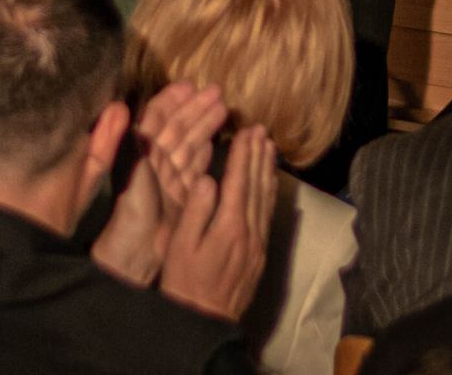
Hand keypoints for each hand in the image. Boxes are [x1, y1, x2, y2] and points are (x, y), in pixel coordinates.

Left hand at [91, 82, 227, 285]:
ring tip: (224, 109)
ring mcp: (169, 176)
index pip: (157, 117)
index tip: (189, 85)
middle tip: (218, 92)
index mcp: (141, 150)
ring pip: (189, 144)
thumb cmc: (131, 210)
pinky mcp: (181, 194)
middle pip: (178, 127)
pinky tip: (214, 142)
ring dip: (205, 126)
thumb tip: (119, 106)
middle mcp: (155, 159)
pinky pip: (194, 168)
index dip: (172, 100)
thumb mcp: (130, 172)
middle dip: (196, 108)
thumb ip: (128, 142)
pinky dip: (204, 154)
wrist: (139, 250)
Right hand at [159, 124, 275, 320]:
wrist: (204, 321)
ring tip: (269, 148)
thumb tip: (207, 178)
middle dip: (258, 156)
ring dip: (268, 171)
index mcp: (229, 226)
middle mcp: (249, 232)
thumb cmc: (185, 281)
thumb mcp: (181, 245)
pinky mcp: (259, 255)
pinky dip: (270, 195)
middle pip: (257, 186)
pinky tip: (269, 185)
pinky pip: (268, 216)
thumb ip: (196, 210)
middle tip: (261, 130)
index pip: (239, 181)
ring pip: (266, 200)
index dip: (243, 154)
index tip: (247, 131)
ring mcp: (257, 244)